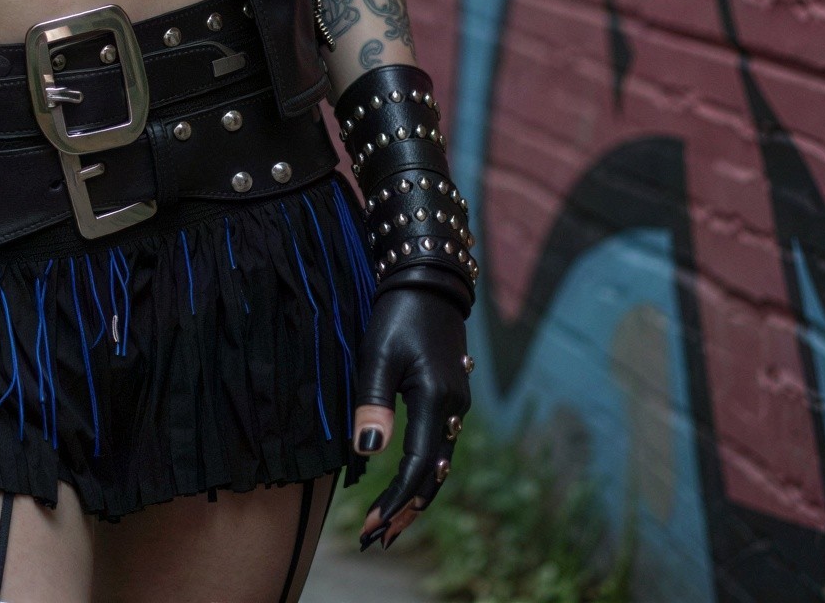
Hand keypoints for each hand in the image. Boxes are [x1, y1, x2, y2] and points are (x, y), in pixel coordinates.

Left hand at [349, 285, 471, 548]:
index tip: (370, 526)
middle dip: (405, 511)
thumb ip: (373, 403)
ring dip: (415, 497)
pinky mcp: (449, 400)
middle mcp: (453, 411)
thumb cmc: (397, 317)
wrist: (428, 284)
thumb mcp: (378, 357)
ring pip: (439, 465)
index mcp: (437, 402)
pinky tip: (403, 486)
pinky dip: (422, 474)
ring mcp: (455, 407)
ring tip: (388, 525)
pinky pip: (438, 448)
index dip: (393, 500)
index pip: (417, 467)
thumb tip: (368, 453)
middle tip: (376, 540)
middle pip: (433, 476)